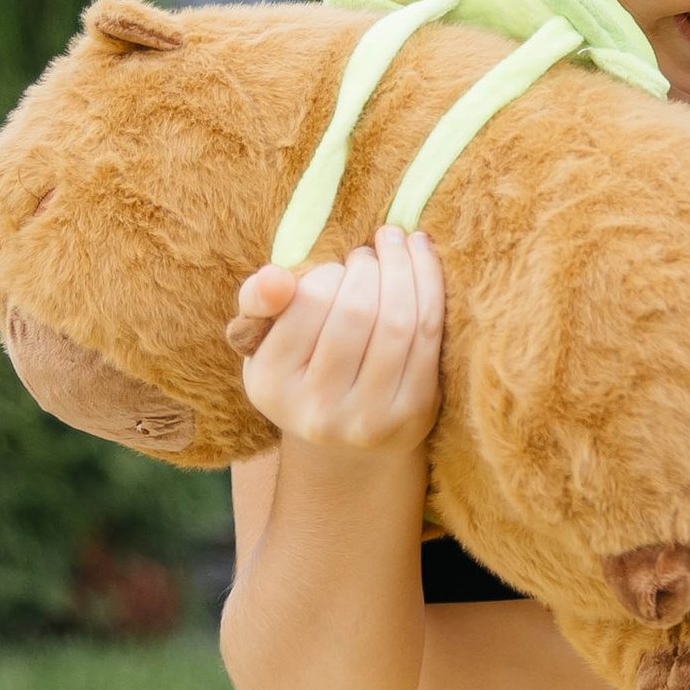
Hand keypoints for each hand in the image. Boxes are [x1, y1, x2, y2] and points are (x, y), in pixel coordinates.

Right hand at [229, 226, 444, 455]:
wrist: (347, 444)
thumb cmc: (303, 371)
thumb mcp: (265, 339)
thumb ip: (259, 299)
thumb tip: (276, 278)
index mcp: (271, 383)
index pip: (309, 300)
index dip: (330, 271)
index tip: (335, 268)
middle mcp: (317, 410)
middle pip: (357, 310)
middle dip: (371, 265)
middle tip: (371, 251)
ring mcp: (369, 417)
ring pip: (398, 321)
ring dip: (405, 268)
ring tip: (398, 245)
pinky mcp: (414, 413)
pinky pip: (429, 336)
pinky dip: (430, 288)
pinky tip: (423, 260)